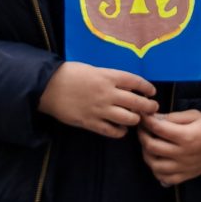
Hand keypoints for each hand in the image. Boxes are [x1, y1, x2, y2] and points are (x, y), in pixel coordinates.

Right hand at [38, 62, 158, 138]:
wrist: (48, 86)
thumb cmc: (69, 74)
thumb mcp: (93, 69)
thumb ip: (110, 78)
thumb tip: (126, 85)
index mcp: (108, 76)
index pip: (136, 82)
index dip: (147, 87)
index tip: (152, 91)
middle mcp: (107, 93)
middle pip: (137, 102)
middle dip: (149, 106)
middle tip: (152, 108)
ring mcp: (100, 109)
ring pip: (128, 118)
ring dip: (135, 120)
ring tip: (136, 119)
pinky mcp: (90, 122)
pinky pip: (112, 131)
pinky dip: (120, 132)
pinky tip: (121, 130)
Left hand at [139, 110, 200, 186]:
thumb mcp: (194, 115)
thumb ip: (173, 118)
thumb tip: (153, 118)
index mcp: (186, 136)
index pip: (157, 128)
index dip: (146, 120)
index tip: (143, 115)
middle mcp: (183, 154)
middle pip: (152, 147)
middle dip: (143, 135)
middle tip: (143, 128)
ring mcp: (184, 167)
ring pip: (155, 165)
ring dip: (147, 154)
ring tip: (148, 144)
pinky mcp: (187, 176)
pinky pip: (165, 179)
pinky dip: (157, 171)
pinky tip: (158, 160)